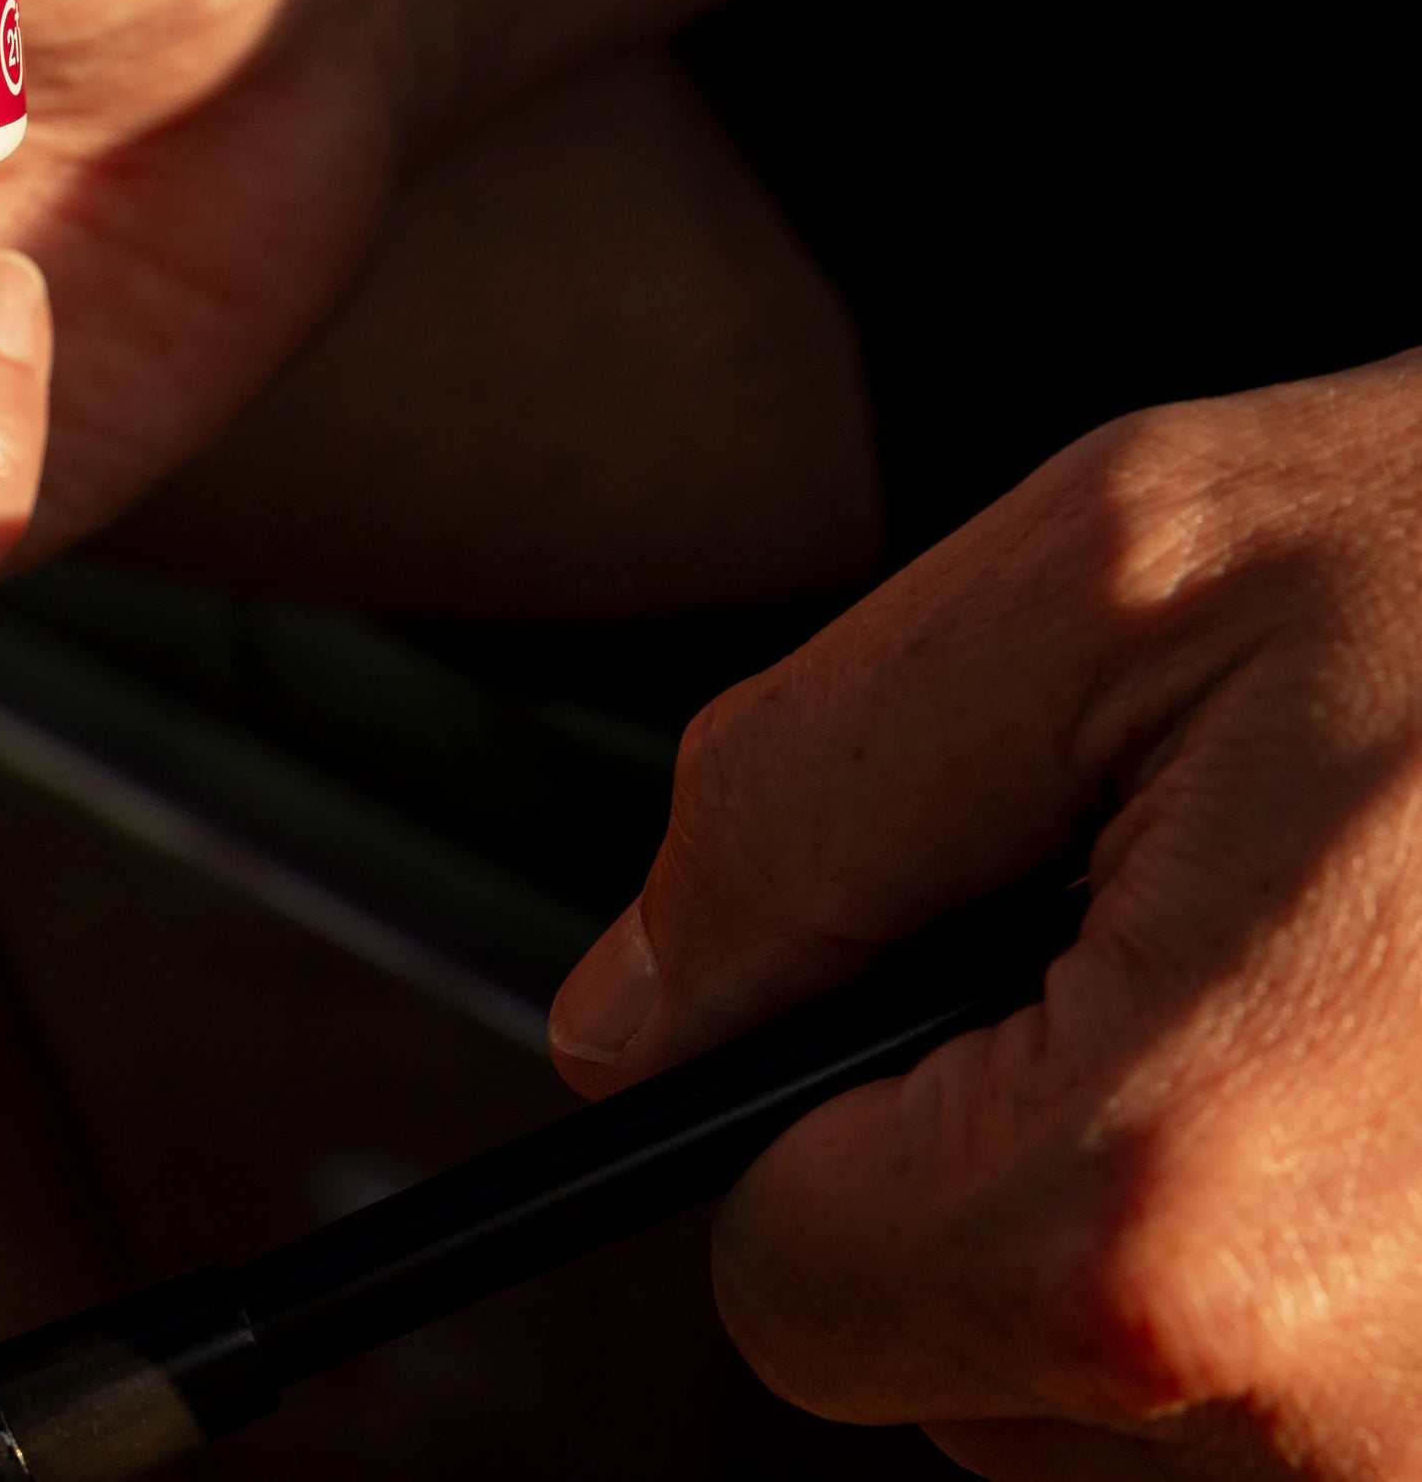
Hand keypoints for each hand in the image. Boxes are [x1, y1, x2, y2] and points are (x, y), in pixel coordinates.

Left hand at [549, 354, 1421, 1477]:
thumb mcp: (1114, 578)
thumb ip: (801, 808)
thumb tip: (626, 1020)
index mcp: (1173, 1234)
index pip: (787, 1296)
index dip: (808, 1110)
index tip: (953, 950)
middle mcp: (1361, 1433)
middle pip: (973, 1381)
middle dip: (1013, 1155)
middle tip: (1221, 918)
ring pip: (1162, 1411)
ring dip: (1192, 1203)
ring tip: (1373, 970)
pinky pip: (1335, 1403)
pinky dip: (1342, 1244)